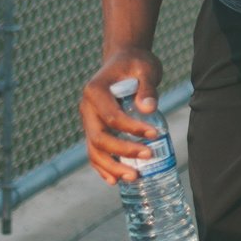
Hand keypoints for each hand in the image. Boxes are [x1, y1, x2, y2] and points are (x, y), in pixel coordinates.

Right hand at [82, 45, 163, 184]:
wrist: (123, 61)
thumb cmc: (135, 63)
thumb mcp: (145, 68)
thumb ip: (147, 87)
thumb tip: (148, 109)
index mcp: (95, 92)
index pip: (112, 117)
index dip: (132, 128)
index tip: (155, 134)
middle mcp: (86, 108)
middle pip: (99, 138)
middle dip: (122, 151)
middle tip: (147, 156)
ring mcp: (88, 121)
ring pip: (93, 150)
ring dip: (111, 167)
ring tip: (134, 176)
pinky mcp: (94, 129)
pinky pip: (94, 152)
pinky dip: (102, 168)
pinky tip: (115, 180)